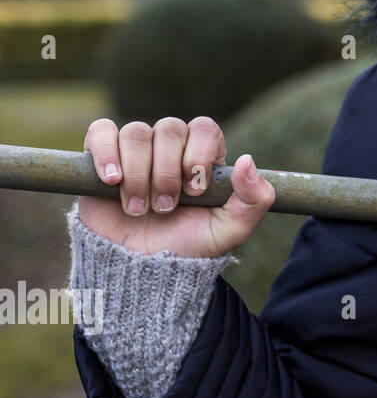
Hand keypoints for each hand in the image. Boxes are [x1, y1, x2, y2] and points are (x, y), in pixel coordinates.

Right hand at [78, 116, 275, 257]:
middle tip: (165, 208)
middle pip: (170, 128)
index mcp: (203, 156)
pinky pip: (101, 131)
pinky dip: (105, 153)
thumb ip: (254, 199)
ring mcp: (135, 151)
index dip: (198, 153)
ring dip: (138, 174)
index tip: (194, 190)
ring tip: (137, 209)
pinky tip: (112, 181)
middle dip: (167, 172)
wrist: (140, 269)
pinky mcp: (101, 158)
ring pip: (136, 133)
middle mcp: (170, 147)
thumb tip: (247, 160)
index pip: (204, 128)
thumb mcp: (231, 230)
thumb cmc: (187, 246)